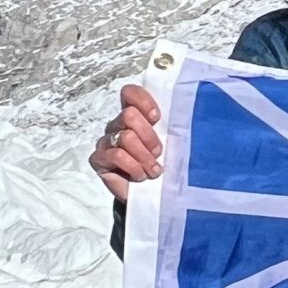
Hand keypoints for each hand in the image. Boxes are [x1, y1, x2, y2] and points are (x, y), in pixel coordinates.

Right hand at [89, 83, 162, 203]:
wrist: (151, 194)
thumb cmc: (162, 164)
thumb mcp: (172, 143)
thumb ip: (173, 126)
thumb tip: (188, 112)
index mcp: (135, 115)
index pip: (129, 93)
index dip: (143, 101)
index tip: (157, 118)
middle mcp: (117, 125)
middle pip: (128, 115)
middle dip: (148, 136)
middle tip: (158, 152)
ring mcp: (106, 141)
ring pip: (125, 137)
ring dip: (144, 156)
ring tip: (153, 170)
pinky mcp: (99, 159)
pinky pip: (116, 155)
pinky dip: (133, 166)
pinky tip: (140, 175)